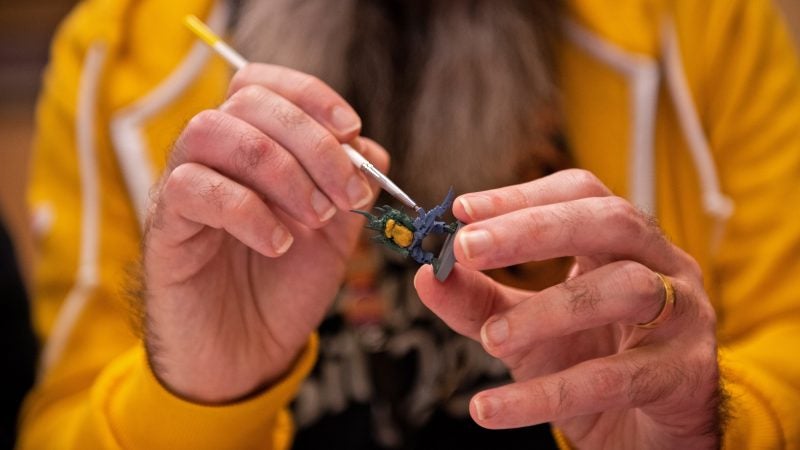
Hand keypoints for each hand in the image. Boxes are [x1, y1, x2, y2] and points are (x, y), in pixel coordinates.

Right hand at [142, 64, 387, 402]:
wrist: (247, 353)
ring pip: (213, 131)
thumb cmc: (283, 288)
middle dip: (311, 142)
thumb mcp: (334, 234)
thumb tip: (370, 150)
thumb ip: (351, 188)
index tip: (351, 130)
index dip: (309, 95)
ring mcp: (182, 185)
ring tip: (314, 219)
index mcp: (250, 146)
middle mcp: (211, 156)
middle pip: (247, 101)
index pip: (263, 83)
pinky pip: (192, 188)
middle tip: (345, 194)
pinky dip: (247, 210)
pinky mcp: (165, 225)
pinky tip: (278, 243)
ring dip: (279, 170)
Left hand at [415, 169, 721, 448]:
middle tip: (467, 248)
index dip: (521, 197)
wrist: (647, 435)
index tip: (462, 210)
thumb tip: (428, 276)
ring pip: (625, 288)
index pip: (579, 193)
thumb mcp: (524, 329)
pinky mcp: (684, 374)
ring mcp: (683, 315)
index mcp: (621, 242)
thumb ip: (480, 301)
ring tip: (490, 339)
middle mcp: (661, 264)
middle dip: (534, 229)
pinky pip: (617, 377)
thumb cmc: (592, 363)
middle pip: (609, 221)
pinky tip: (494, 409)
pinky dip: (549, 394)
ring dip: (547, 309)